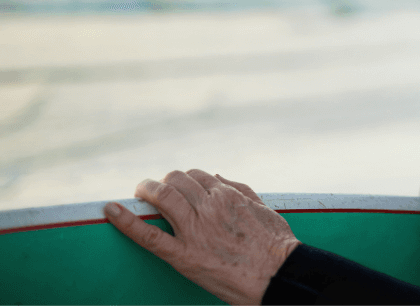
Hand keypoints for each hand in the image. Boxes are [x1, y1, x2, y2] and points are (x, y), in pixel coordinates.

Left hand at [103, 169, 300, 304]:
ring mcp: (195, 231)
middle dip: (163, 182)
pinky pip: (149, 236)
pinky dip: (127, 221)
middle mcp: (209, 207)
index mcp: (228, 196)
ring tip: (138, 194)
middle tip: (154, 190)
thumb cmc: (275, 244)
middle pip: (176, 181)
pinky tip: (111, 210)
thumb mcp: (262, 207)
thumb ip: (238, 188)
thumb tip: (216, 175)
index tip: (177, 186)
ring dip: (146, 191)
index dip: (184, 179)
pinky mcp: (184, 256)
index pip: (197, 176)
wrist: (278, 275)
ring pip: (162, 197)